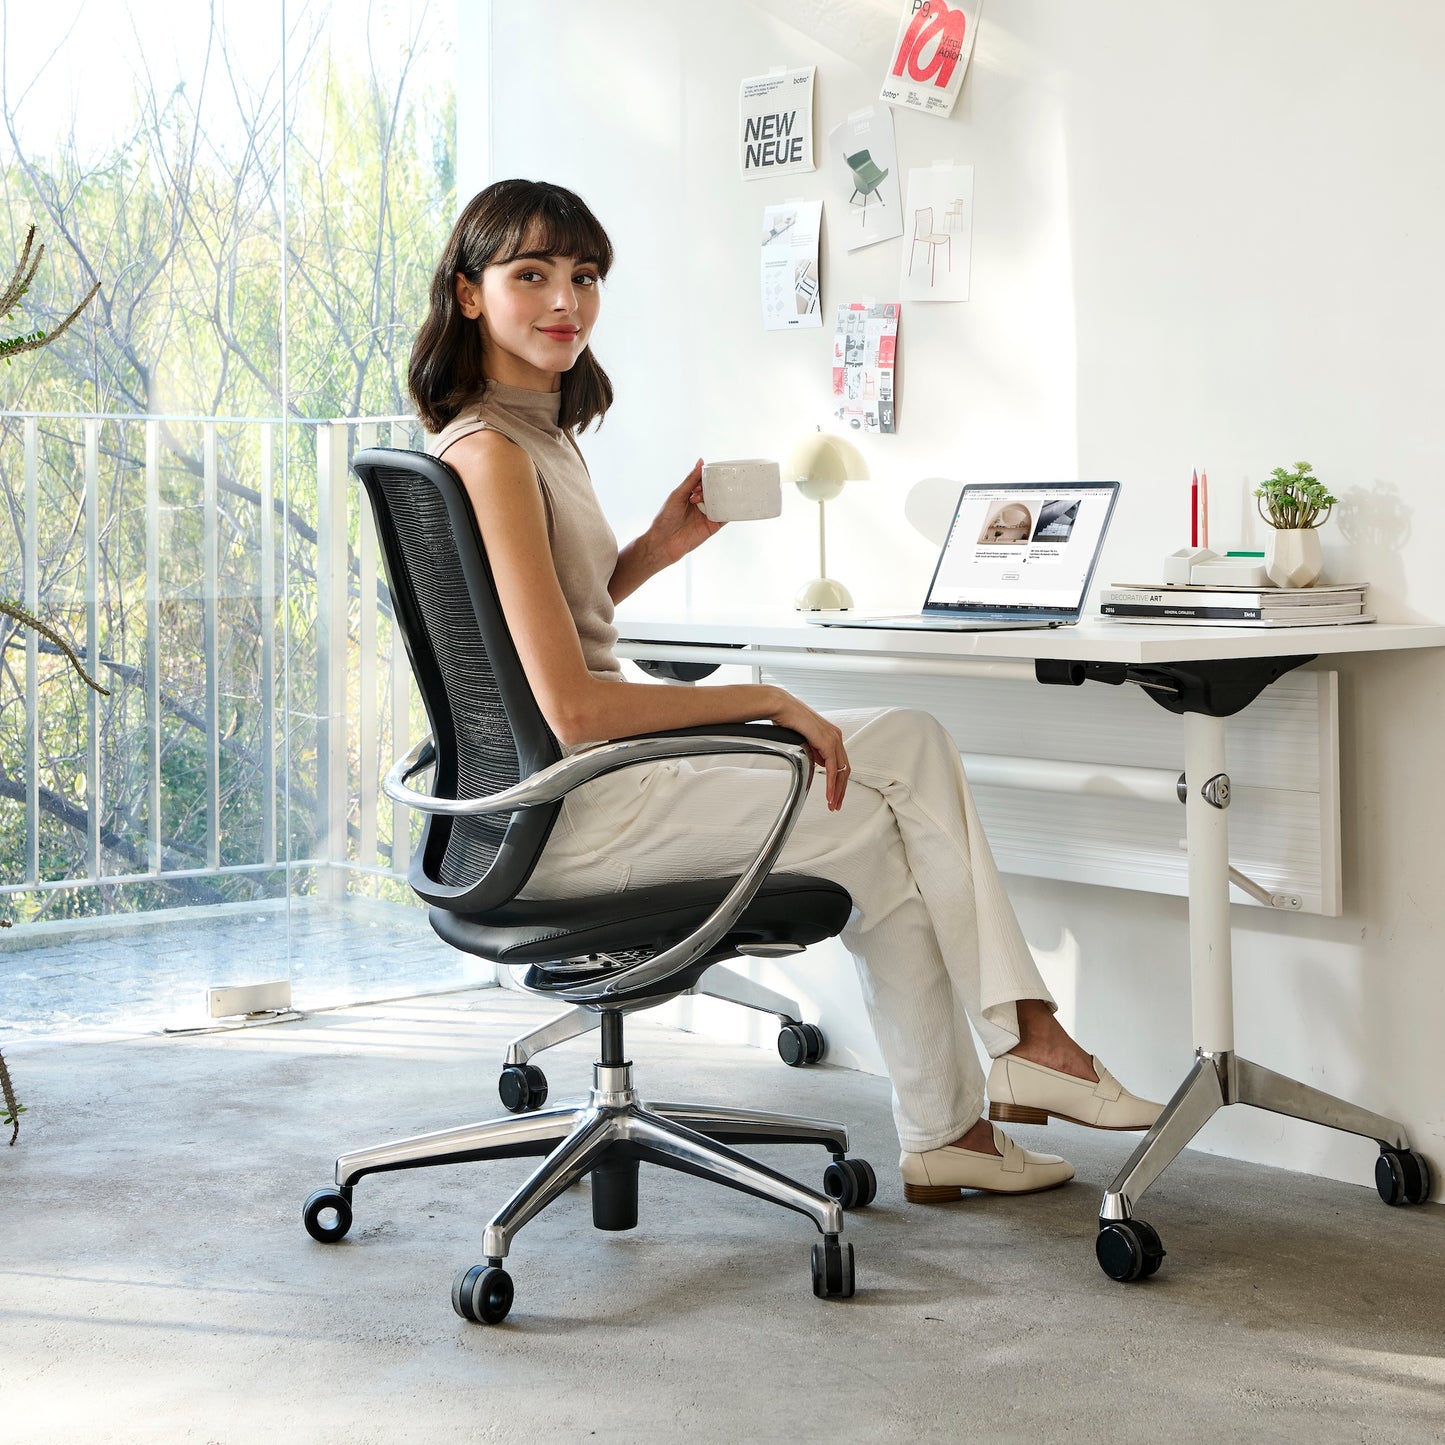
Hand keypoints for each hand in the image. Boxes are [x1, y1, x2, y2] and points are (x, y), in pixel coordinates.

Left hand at [646, 459, 724, 567]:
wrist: (664, 542)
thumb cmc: (666, 518)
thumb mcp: (678, 494)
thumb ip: (690, 480)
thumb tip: (700, 462)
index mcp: (690, 494)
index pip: (704, 481)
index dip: (710, 475)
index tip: (717, 469)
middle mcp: (700, 504)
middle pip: (714, 491)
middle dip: (719, 485)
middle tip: (723, 480)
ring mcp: (707, 515)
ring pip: (721, 502)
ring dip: (726, 496)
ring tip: (733, 487)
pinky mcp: (713, 526)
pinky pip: (724, 517)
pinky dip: (731, 511)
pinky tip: (737, 503)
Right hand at [768, 690, 849, 810]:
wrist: (781, 707)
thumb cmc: (788, 720)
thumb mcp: (804, 741)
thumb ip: (815, 751)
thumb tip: (818, 762)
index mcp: (832, 736)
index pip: (841, 764)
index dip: (838, 782)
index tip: (834, 795)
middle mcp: (836, 737)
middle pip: (845, 770)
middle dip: (841, 790)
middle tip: (835, 805)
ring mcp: (834, 739)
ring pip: (842, 772)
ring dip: (837, 790)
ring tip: (832, 804)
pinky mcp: (827, 743)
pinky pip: (833, 769)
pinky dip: (832, 784)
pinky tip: (829, 795)